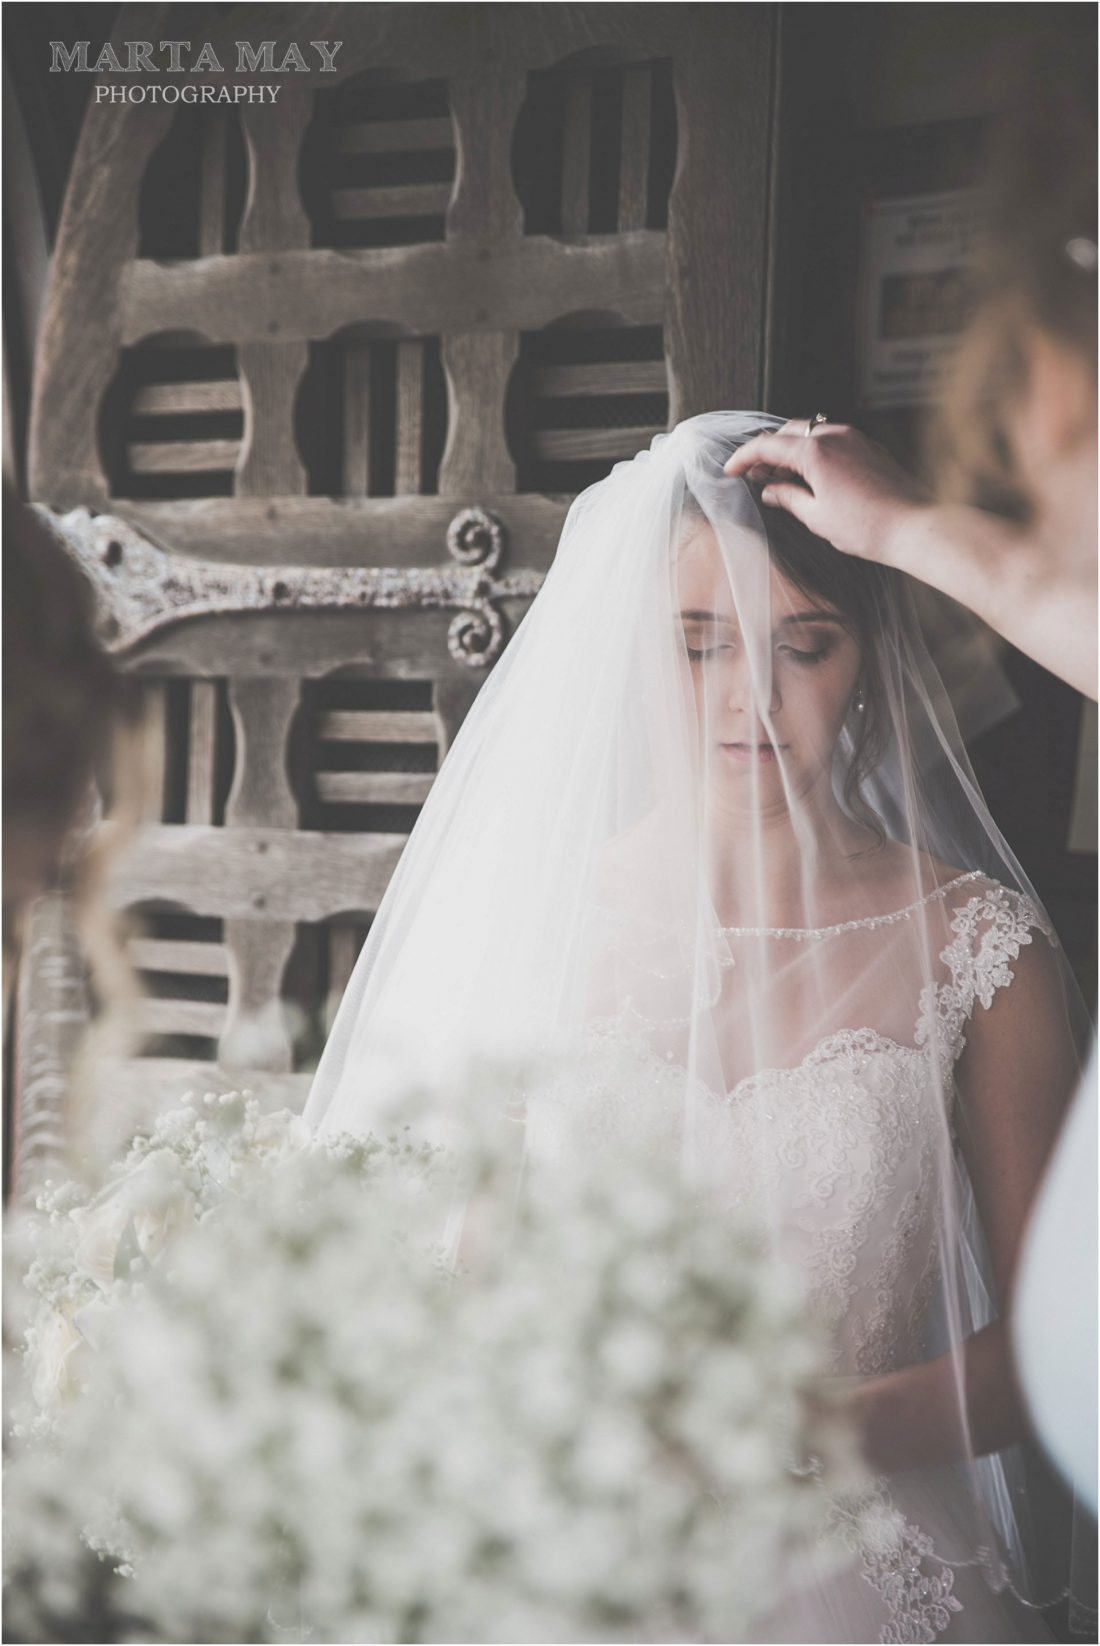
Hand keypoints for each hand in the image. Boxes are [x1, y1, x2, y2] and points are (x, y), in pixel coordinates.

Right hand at [723, 420, 929, 565]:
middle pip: (787, 434)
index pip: (766, 446)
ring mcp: (854, 439)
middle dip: (768, 452)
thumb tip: (769, 490)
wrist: (915, 526)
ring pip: (811, 435)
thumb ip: (788, 498)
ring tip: (782, 480)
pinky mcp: (869, 447)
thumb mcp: (816, 516)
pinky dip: (814, 453)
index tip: (730, 470)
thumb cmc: (867, 526)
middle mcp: (834, 436)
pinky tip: (812, 477)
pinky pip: (832, 441)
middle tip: (755, 476)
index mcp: (815, 451)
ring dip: (791, 452)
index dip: (743, 457)